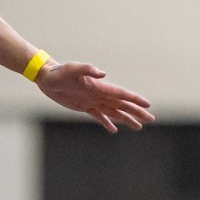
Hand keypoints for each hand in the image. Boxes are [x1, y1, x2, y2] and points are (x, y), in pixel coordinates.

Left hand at [36, 62, 154, 133]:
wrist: (48, 78)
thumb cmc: (60, 72)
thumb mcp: (72, 69)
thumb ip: (87, 70)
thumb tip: (103, 74)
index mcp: (100, 87)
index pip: (122, 94)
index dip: (135, 100)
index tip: (148, 106)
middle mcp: (100, 94)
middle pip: (122, 105)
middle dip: (137, 112)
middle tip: (151, 120)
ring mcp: (93, 101)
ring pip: (114, 112)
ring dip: (127, 119)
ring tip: (139, 127)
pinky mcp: (84, 106)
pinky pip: (99, 116)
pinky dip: (108, 123)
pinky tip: (115, 130)